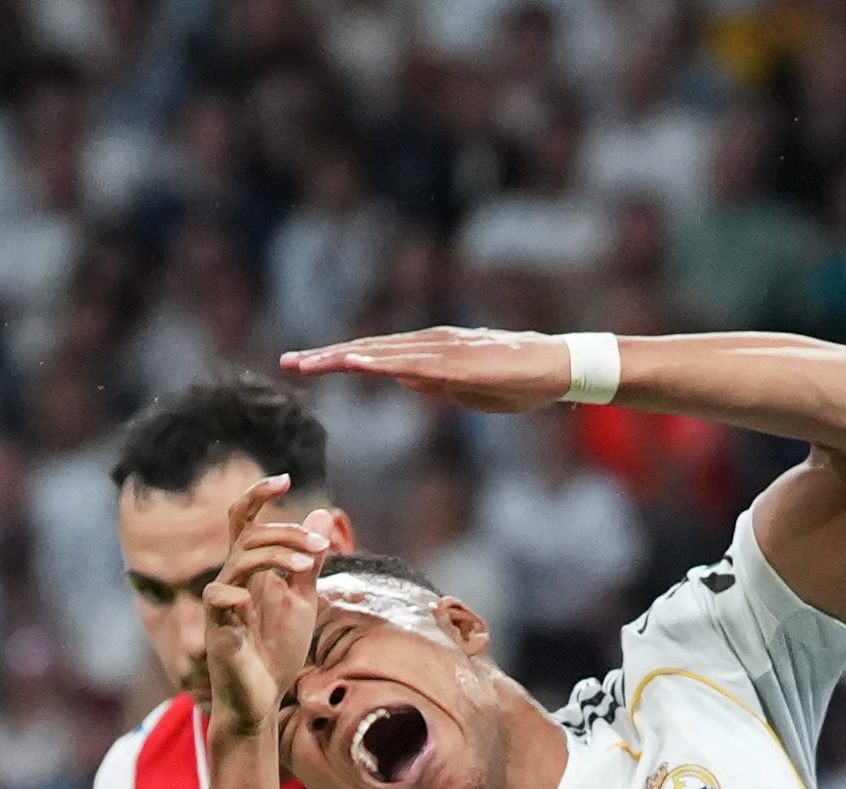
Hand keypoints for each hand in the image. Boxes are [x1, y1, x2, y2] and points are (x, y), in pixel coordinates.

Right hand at [198, 476, 325, 736]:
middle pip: (249, 535)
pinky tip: (252, 602)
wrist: (262, 700)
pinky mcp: (218, 629)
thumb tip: (320, 516)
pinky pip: (218, 599)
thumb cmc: (275, 651)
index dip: (257, 496)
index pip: (243, 521)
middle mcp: (231, 580)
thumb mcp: (301, 600)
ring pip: (239, 560)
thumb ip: (308, 561)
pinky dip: (236, 595)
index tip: (284, 479)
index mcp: (249, 571)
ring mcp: (222, 603)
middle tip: (320, 548)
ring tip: (308, 566)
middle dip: (287, 534)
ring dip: (277, 555)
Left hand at [284, 327, 587, 414]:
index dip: (336, 359)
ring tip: (308, 364)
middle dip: (327, 357)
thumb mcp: (464, 388)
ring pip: (384, 354)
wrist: (558, 368)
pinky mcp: (458, 364)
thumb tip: (404, 380)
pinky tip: (356, 364)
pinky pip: (413, 365)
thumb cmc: (517, 380)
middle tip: (287, 363)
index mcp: (429, 350)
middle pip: (369, 349)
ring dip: (344, 358)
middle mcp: (430, 343)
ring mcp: (444, 351)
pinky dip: (381, 363)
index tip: (302, 365)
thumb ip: (433, 382)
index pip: (374, 354)